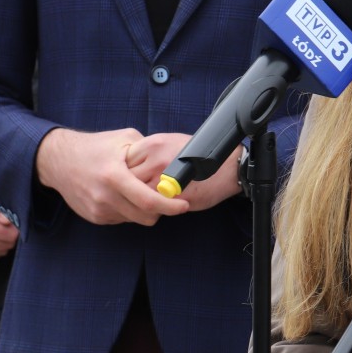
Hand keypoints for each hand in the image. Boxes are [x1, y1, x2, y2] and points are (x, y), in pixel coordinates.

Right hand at [34, 127, 188, 225]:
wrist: (59, 161)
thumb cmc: (95, 146)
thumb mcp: (124, 139)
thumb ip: (147, 150)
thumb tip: (171, 160)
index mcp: (114, 176)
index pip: (149, 200)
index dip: (170, 206)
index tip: (184, 205)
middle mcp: (105, 196)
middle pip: (145, 216)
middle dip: (162, 210)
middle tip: (168, 199)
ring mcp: (98, 209)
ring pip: (134, 219)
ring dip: (145, 211)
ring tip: (143, 192)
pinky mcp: (94, 217)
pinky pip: (121, 219)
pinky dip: (130, 211)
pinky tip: (126, 195)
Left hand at [125, 132, 241, 211]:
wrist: (228, 166)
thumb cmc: (200, 156)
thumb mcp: (171, 144)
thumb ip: (149, 155)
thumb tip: (130, 167)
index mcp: (152, 144)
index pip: (123, 161)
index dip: (123, 173)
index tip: (126, 180)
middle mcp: (155, 158)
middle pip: (126, 178)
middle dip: (127, 188)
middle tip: (130, 195)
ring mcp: (163, 177)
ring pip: (137, 194)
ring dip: (137, 201)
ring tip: (142, 203)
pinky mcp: (173, 195)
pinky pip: (152, 205)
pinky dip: (151, 209)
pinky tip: (156, 207)